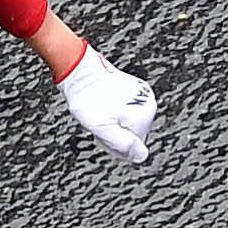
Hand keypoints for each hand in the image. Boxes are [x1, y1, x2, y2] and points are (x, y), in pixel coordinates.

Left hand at [58, 44, 156, 162]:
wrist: (80, 71)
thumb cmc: (88, 99)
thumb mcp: (103, 129)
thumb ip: (124, 145)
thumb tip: (141, 156)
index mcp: (143, 115)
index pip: (134, 146)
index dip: (115, 145)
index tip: (101, 134)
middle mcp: (148, 103)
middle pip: (133, 133)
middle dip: (115, 132)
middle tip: (99, 122)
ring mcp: (142, 94)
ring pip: (129, 122)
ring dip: (114, 122)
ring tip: (101, 112)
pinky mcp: (134, 88)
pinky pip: (128, 110)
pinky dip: (116, 111)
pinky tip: (104, 104)